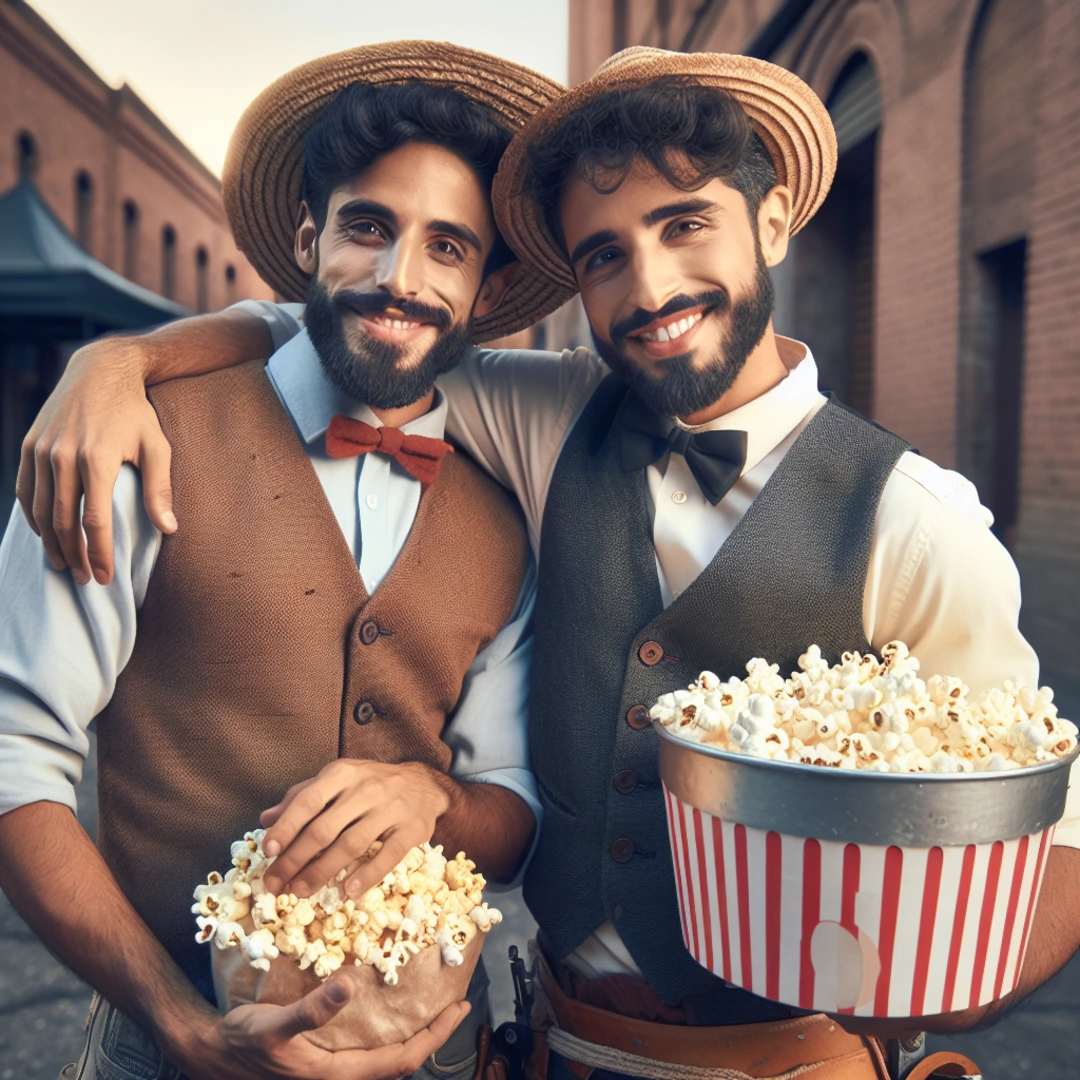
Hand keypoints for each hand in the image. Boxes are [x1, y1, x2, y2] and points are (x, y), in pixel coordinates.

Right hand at [15, 334, 175, 584]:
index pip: (95, 522)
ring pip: (41, 510)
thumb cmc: (136, 412)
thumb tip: (169, 529)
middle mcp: (63, 457)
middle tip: (87, 579)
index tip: (106, 577)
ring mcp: (41, 451)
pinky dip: (34, 517)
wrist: (100, 371)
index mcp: (98, 459)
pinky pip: (26, 491)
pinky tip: (47, 534)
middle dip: (75, 556)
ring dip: (52, 543)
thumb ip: (160, 489)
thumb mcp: (158, 446)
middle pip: (64, 522)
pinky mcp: (29, 446)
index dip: (100, 554)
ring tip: (67, 564)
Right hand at [172, 975, 469, 1079]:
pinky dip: (387, 1037)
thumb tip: (348, 986)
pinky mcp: (323, 1065)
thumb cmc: (243, 1042)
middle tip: (456, 1004)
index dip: (434, 1036)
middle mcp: (339, 1079)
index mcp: (336, 1076)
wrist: (211, 1055)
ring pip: (384, 1062)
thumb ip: (311, 1010)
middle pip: (400, 1064)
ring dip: (411, 1037)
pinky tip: (389, 1014)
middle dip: (431, 1036)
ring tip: (431, 1007)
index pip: (402, 1060)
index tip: (460, 1008)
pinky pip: (367, 1055)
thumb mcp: (274, 1024)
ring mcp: (332, 1074)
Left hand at [260, 760, 452, 899]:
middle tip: (276, 885)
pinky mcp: (412, 829)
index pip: (309, 800)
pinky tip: (348, 892)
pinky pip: (388, 856)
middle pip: (325, 828)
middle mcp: (365, 789)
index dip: (287, 826)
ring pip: (351, 845)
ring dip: (322, 872)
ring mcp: (390, 809)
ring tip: (301, 892)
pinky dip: (367, 876)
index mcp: (342, 774)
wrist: (424, 783)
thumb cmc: (371, 784)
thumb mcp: (337, 781)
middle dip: (296, 860)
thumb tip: (266, 819)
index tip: (269, 850)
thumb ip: (302, 797)